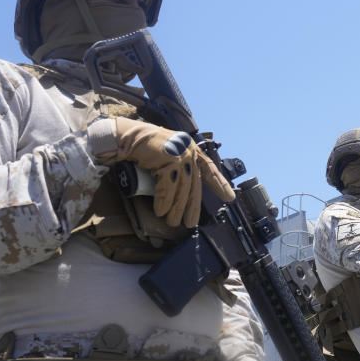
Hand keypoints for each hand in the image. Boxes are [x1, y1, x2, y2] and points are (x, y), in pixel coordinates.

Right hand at [102, 117, 233, 226]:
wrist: (129, 137)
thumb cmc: (147, 148)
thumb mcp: (169, 155)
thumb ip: (180, 166)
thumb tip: (185, 190)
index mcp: (192, 150)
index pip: (210, 169)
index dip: (220, 184)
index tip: (230, 198)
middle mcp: (189, 151)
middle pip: (194, 185)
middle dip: (192, 207)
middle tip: (190, 223)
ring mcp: (180, 155)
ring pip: (181, 189)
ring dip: (176, 208)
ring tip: (172, 221)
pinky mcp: (168, 160)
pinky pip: (168, 187)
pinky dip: (164, 201)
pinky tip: (160, 212)